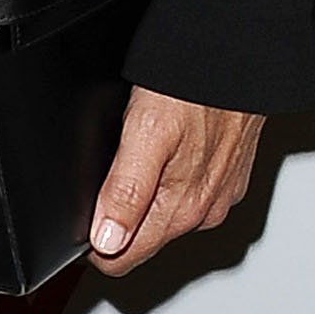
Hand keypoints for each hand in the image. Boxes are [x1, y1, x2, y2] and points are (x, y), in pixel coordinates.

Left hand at [88, 89, 264, 272]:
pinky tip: (155, 159)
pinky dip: (165, 185)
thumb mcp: (146, 132)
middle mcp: (204, 211)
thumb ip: (126, 190)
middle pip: (143, 240)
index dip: (91, 248)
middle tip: (87, 198)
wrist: (243, 56)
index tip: (71, 230)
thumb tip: (105, 242)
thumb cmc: (196, 86)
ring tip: (116, 175)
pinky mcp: (227, 176)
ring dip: (139, 206)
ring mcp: (219, 194)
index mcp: (182, 208)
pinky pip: (188, 194)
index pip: (124, 256)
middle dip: (111, 230)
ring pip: (165, 218)